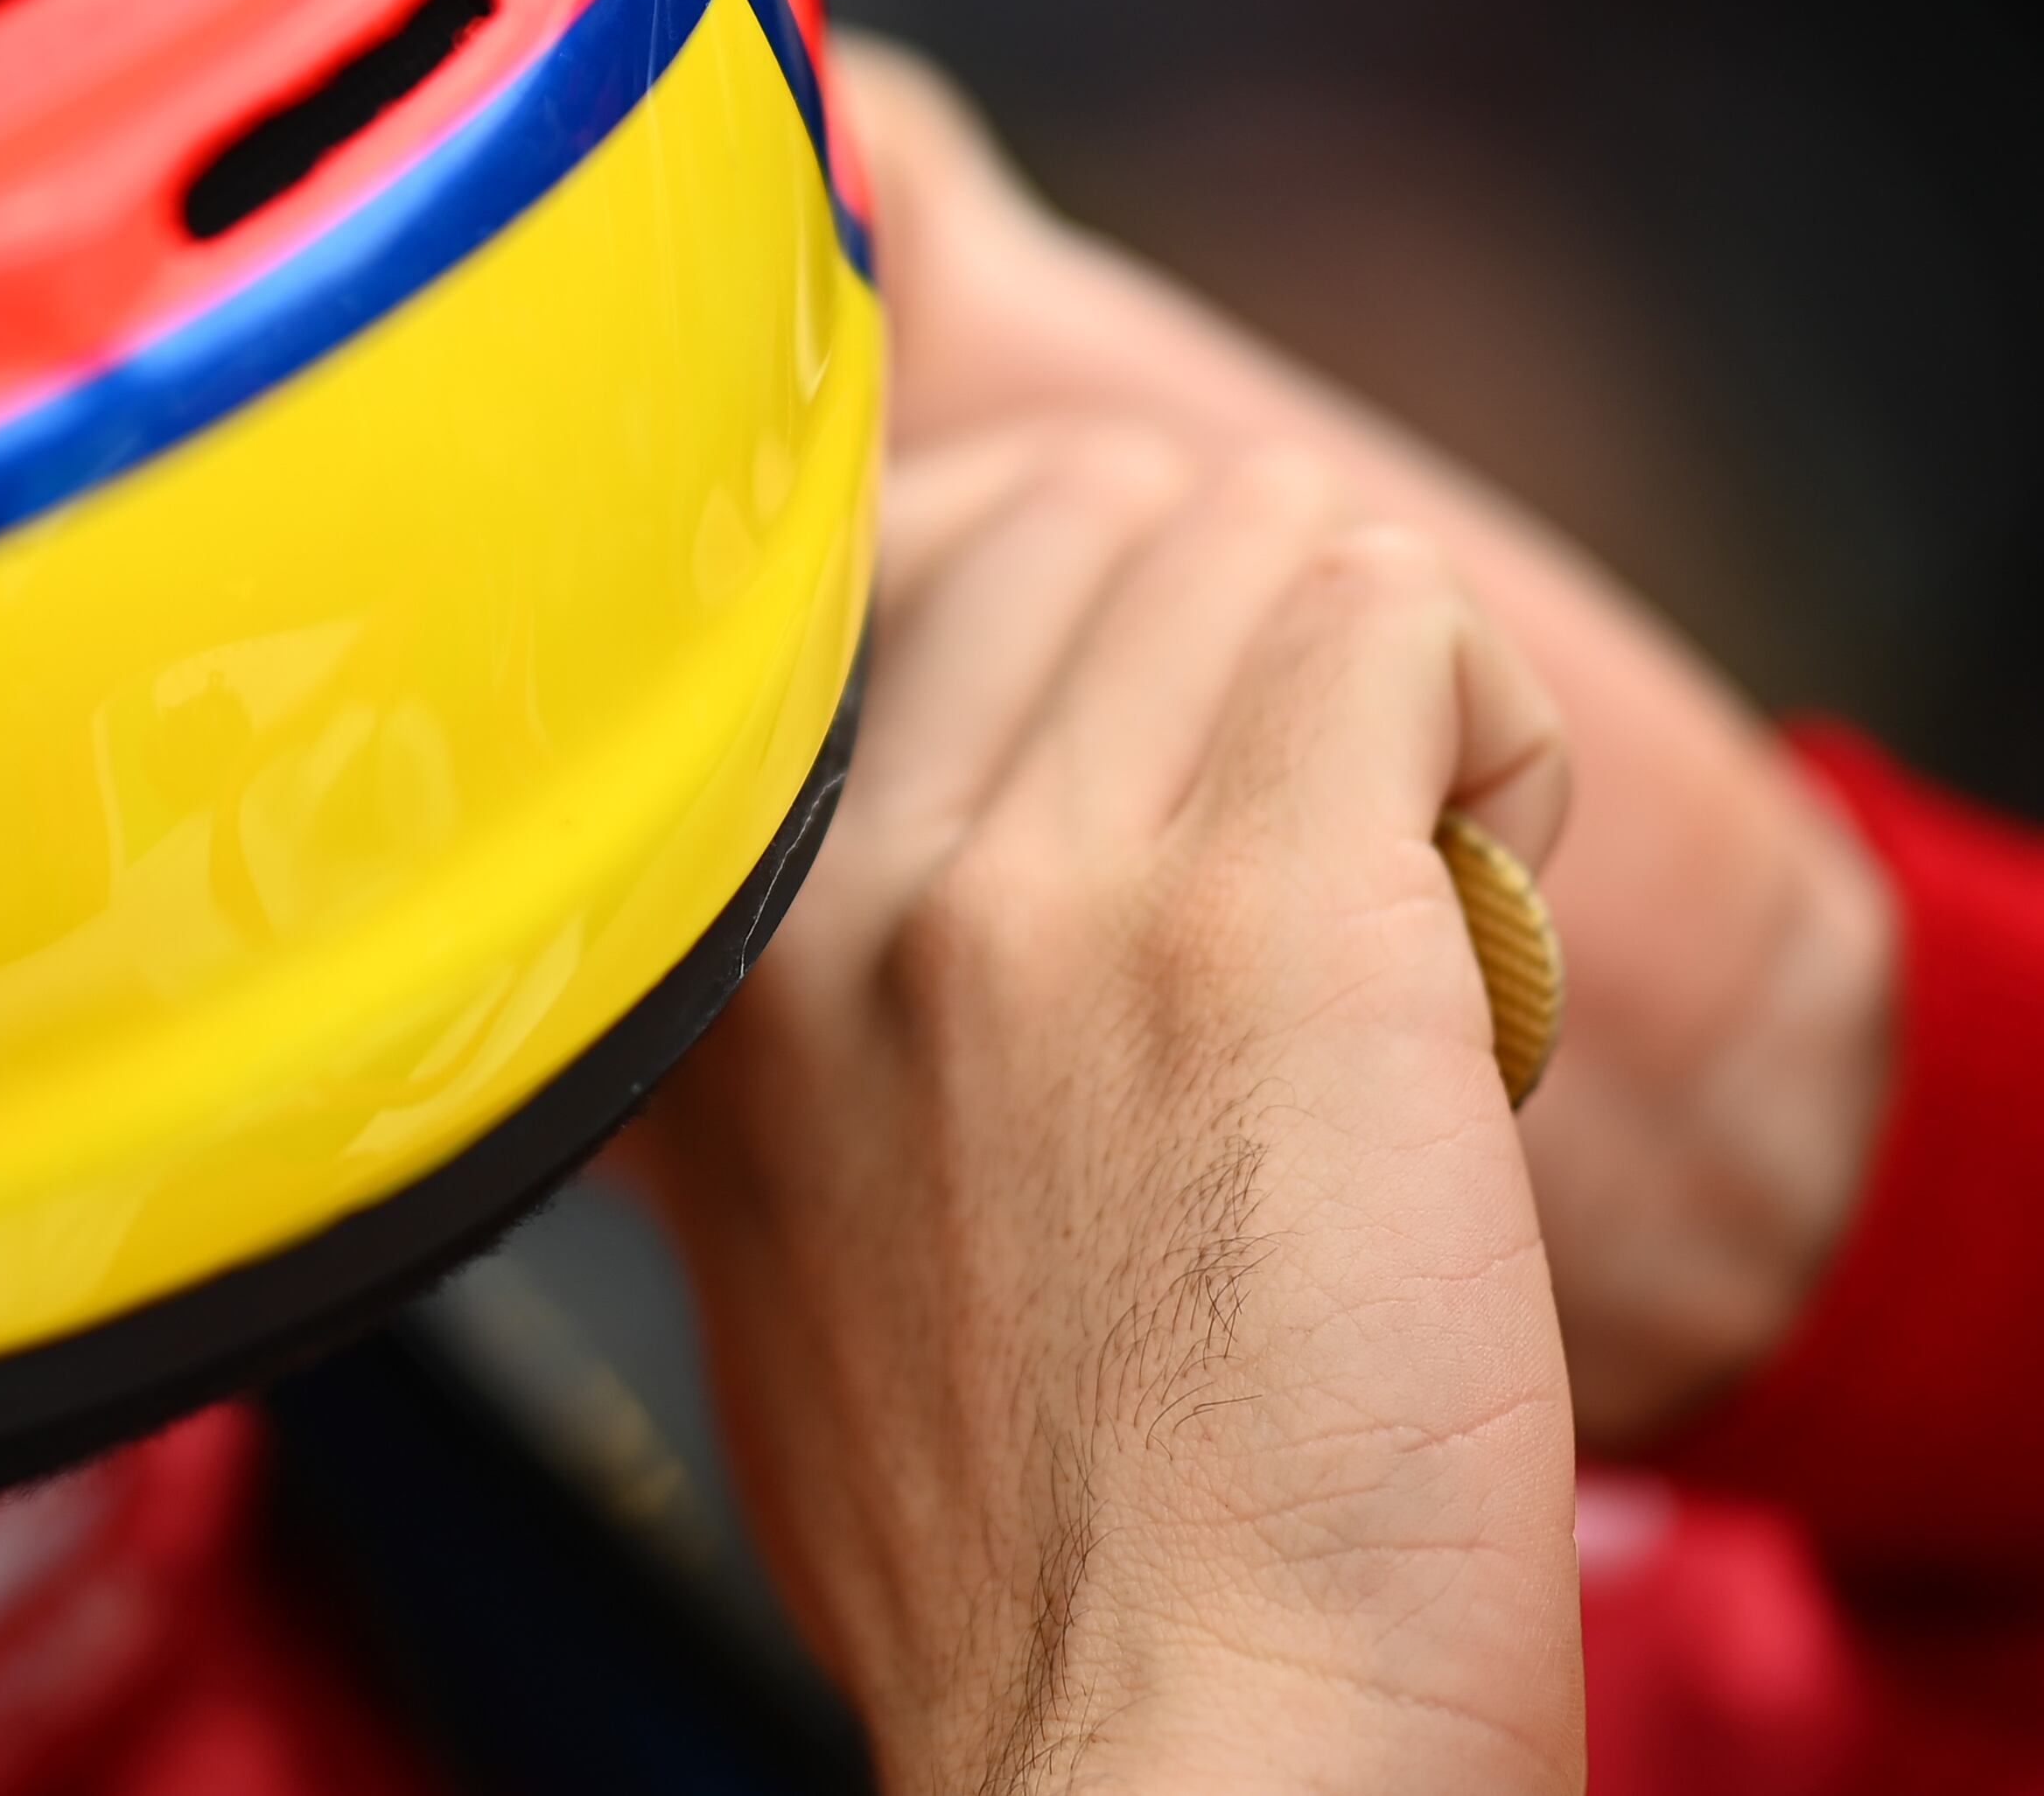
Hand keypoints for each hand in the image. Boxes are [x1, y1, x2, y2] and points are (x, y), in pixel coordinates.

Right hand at [642, 430, 1585, 1794]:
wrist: (1175, 1738)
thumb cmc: (1030, 1537)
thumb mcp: (779, 1228)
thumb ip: (799, 1001)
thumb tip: (895, 834)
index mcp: (705, 949)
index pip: (874, 556)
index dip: (1065, 622)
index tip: (1147, 764)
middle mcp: (833, 884)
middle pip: (1084, 511)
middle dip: (1235, 646)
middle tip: (1299, 864)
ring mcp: (1029, 887)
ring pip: (1256, 541)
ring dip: (1378, 692)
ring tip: (1397, 908)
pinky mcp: (1261, 920)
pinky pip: (1397, 621)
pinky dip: (1479, 734)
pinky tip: (1471, 921)